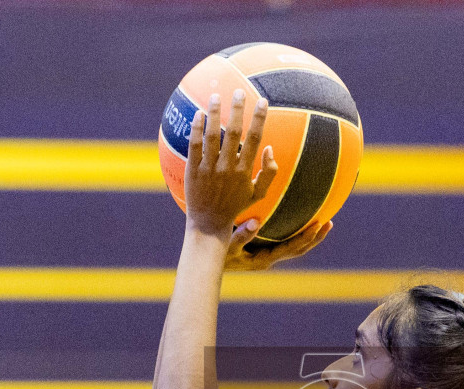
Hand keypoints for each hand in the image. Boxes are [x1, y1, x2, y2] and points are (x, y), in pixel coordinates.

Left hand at [185, 89, 278, 237]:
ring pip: (213, 136)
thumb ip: (269, 173)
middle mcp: (228, 168)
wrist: (209, 223)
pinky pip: (194, 145)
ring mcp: (209, 169)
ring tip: (216, 96)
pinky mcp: (194, 170)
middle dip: (238, 109)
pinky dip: (196, 128)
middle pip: (235, 133)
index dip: (259, 118)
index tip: (262, 101)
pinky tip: (198, 113)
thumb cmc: (235, 206)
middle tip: (239, 91)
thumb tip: (269, 148)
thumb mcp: (258, 194)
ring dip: (215, 114)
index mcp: (245, 171)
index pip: (254, 139)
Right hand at [223, 219, 331, 271]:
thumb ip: (241, 235)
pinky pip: (282, 239)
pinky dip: (292, 229)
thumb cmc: (214, 254)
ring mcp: (267, 255)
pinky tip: (296, 215)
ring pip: (293, 246)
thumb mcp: (226, 245)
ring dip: (308, 235)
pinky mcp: (262, 249)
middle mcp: (269, 258)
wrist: (206, 262)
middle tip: (329, 223)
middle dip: (314, 238)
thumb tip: (257, 221)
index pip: (292, 249)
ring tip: (322, 220)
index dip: (307, 238)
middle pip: (299, 249)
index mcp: (265, 259)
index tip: (319, 225)